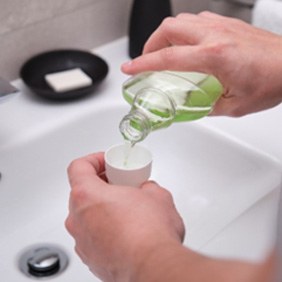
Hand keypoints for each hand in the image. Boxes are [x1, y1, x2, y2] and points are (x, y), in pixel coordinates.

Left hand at [65, 152, 184, 281]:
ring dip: (102, 207)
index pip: (78, 167)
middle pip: (82, 191)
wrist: (153, 267)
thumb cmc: (150, 233)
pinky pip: (93, 235)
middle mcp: (78, 219)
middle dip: (101, 184)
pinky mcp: (90, 258)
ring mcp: (82, 241)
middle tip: (119, 184)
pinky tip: (126, 230)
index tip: (107, 162)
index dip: (93, 160)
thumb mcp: (156, 194)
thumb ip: (146, 186)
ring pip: (86, 215)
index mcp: (87, 196)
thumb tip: (146, 190)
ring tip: (125, 208)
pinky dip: (104, 227)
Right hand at [121, 12, 281, 116]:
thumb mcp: (234, 106)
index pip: (167, 58)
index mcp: (215, 56)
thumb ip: (207, 106)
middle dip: (150, 44)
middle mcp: (215, 35)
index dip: (143, 64)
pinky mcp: (227, 24)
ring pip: (180, 21)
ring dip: (165, 36)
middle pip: (168, 29)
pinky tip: (186, 45)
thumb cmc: (273, 80)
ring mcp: (221, 26)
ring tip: (164, 53)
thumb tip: (194, 105)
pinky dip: (182, 32)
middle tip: (147, 60)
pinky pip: (195, 21)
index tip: (130, 68)